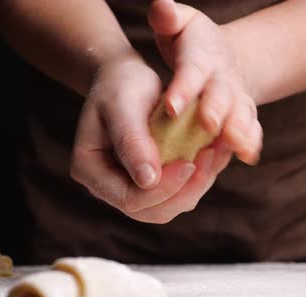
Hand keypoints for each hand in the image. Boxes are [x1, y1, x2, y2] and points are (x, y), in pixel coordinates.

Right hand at [70, 54, 231, 222]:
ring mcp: (131, 187)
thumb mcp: (123, 104)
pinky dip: (201, 176)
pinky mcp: (153, 182)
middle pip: (151, 211)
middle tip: (210, 158)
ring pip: (171, 206)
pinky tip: (216, 153)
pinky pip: (180, 192)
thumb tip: (148, 180)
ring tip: (216, 153)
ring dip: (198, 185)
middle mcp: (108, 186)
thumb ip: (132, 141)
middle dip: (186, 190)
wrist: (126, 76)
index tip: (190, 163)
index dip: (163, 188)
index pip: (129, 199)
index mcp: (90, 170)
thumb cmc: (120, 83)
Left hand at [149, 0, 262, 164]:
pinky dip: (251, 142)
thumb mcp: (179, 24)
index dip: (184, 88)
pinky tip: (248, 157)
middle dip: (216, 109)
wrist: (224, 56)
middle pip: (221, 94)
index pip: (192, 70)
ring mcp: (237, 96)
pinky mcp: (245, 114)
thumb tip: (162, 7)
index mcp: (201, 56)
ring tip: (236, 146)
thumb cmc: (191, 42)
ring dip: (240, 130)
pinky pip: (251, 128)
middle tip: (209, 125)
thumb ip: (167, 17)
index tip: (171, 106)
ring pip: (241, 114)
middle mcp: (223, 77)